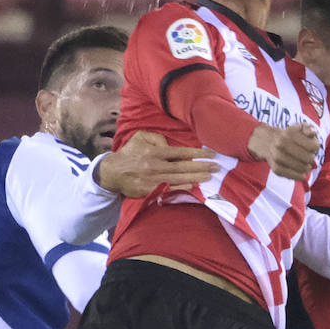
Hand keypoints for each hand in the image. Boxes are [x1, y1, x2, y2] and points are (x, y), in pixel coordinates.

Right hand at [96, 130, 218, 197]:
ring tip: (210, 176)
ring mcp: (153, 179)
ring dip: (196, 177)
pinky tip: (193, 186)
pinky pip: (169, 189)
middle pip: (183, 166)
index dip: (197, 153)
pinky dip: (181, 188)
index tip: (211, 154)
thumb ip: (156, 137)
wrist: (112, 172)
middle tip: (217, 166)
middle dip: (202, 166)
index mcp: (154, 151)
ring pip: (179, 178)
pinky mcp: (150, 191)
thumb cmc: (130, 153)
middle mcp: (155, 165)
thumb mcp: (140, 137)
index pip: (180, 152)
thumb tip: (170, 144)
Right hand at [247, 121, 319, 180]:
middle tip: (308, 156)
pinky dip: (300, 175)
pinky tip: (302, 172)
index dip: (315, 147)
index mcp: (289, 134)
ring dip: (307, 167)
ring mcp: (278, 157)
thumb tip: (312, 134)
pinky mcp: (276, 168)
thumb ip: (309, 128)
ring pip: (302, 168)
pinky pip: (293, 176)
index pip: (313, 146)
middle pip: (309, 158)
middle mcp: (282, 145)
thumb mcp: (298, 127)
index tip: (311, 147)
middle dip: (311, 158)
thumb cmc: (287, 135)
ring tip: (305, 164)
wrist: (265, 142)